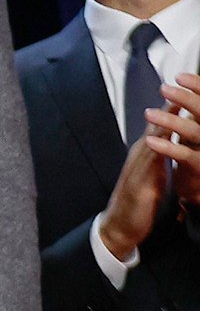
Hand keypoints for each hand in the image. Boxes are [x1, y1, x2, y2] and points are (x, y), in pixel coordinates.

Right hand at [106, 85, 199, 255]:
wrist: (120, 225)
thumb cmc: (139, 202)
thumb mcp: (154, 175)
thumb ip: (161, 158)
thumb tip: (172, 144)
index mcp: (147, 152)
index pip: (163, 123)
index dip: (176, 107)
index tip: (189, 91)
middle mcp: (142, 153)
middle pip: (158, 122)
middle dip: (172, 104)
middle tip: (184, 85)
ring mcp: (139, 165)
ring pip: (154, 136)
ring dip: (166, 118)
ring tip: (178, 102)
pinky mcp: (141, 179)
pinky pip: (153, 159)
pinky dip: (162, 144)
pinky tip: (169, 137)